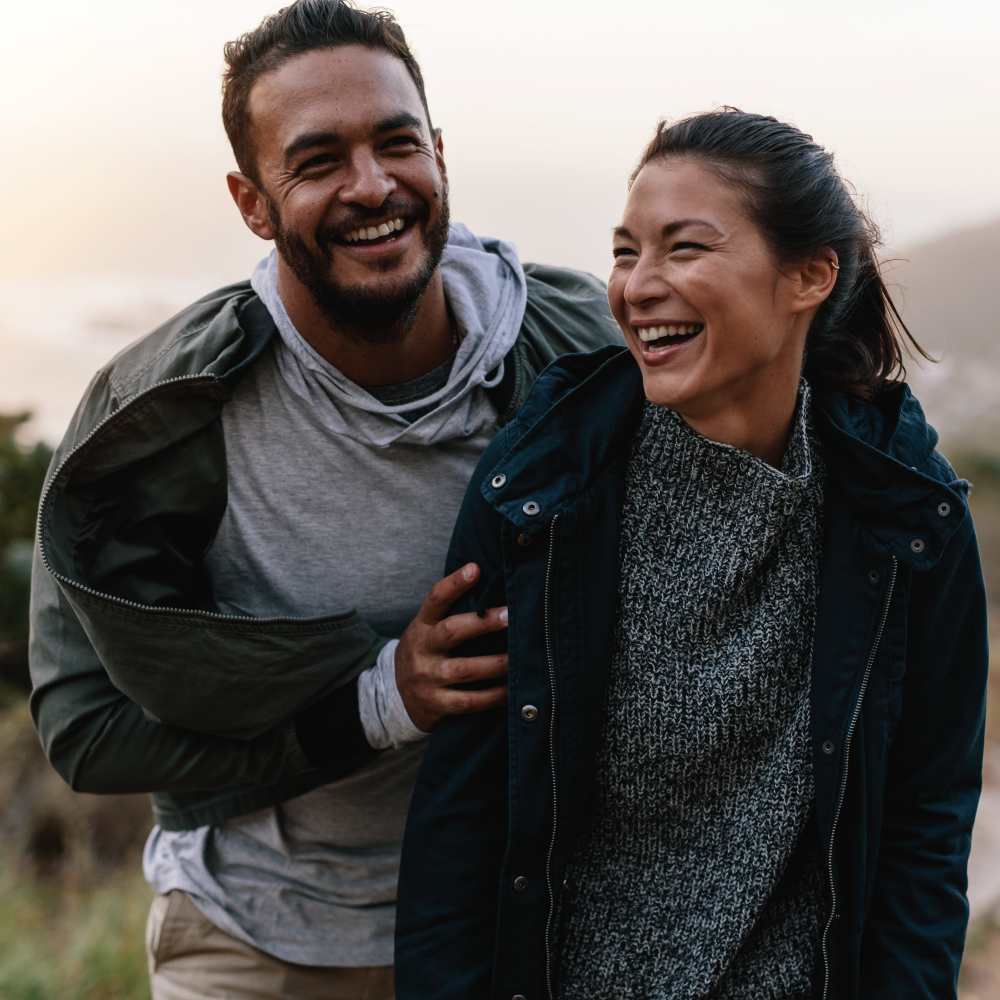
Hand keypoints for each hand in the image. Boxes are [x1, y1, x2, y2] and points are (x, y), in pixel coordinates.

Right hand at [395, 563, 508, 731]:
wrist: (395, 696)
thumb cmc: (427, 653)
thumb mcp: (428, 629)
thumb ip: (452, 612)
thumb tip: (496, 586)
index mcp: (422, 626)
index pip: (435, 599)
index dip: (454, 583)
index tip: (475, 568)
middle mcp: (422, 650)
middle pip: (451, 632)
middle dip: (483, 623)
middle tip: (510, 615)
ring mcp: (427, 679)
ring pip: (464, 670)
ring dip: (495, 663)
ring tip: (519, 656)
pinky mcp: (436, 704)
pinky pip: (468, 701)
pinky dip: (492, 696)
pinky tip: (511, 690)